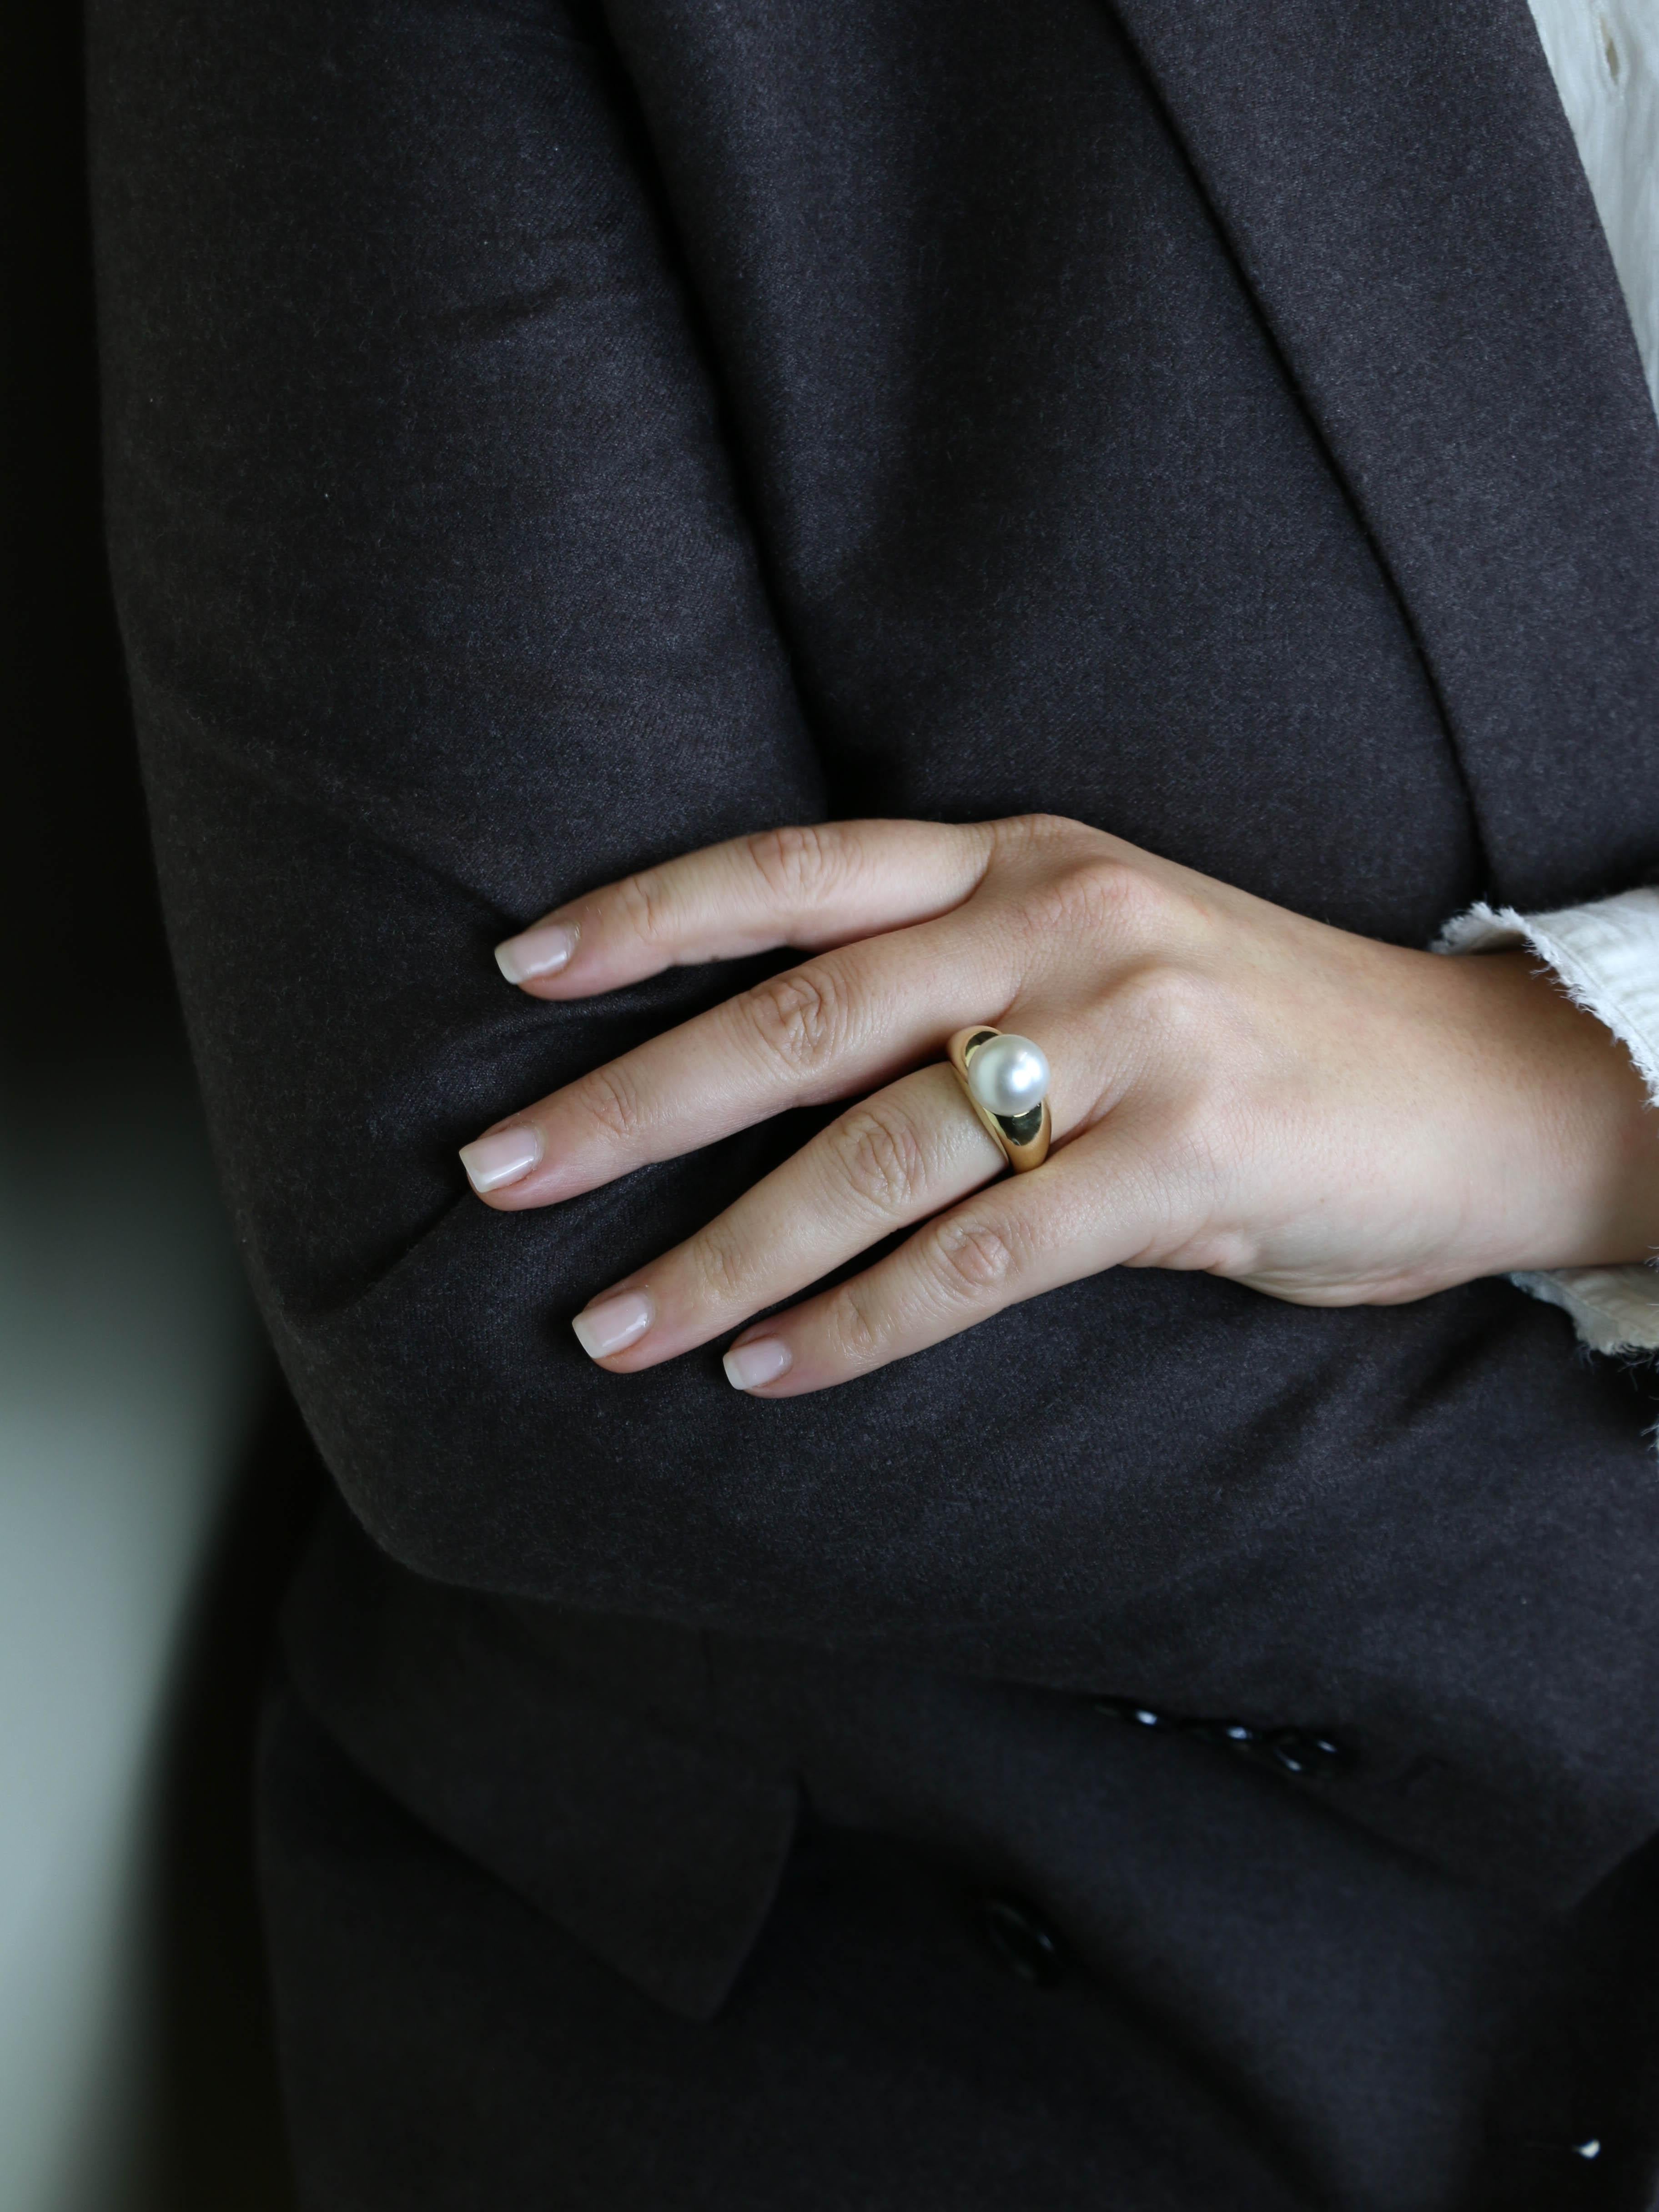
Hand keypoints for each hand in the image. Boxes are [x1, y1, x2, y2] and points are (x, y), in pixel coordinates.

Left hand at [459, 816, 1658, 1395]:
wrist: (1483, 1087)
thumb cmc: (1264, 1031)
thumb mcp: (1105, 958)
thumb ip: (955, 989)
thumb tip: (767, 1080)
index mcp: (1026, 859)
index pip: (797, 870)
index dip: (649, 913)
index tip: (522, 969)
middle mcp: (1063, 922)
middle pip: (801, 1013)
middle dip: (631, 1102)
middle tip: (501, 1173)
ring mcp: (1131, 1036)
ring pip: (874, 1154)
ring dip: (723, 1253)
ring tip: (612, 1328)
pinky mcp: (1189, 1159)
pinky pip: (979, 1258)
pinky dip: (861, 1324)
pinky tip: (769, 1372)